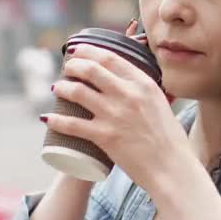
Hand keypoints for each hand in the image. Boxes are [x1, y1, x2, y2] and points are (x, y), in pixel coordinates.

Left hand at [44, 26, 191, 189]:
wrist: (172, 168)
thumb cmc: (170, 140)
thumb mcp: (161, 104)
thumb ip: (144, 92)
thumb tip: (130, 84)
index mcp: (143, 84)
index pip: (110, 57)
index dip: (88, 51)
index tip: (78, 50)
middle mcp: (128, 94)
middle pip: (90, 69)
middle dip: (72, 64)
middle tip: (66, 68)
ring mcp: (114, 114)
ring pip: (77, 92)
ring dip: (61, 87)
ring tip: (56, 88)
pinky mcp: (104, 136)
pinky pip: (72, 124)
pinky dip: (56, 120)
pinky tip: (48, 118)